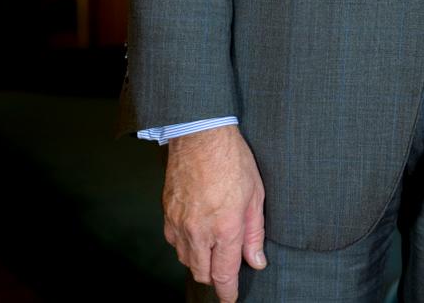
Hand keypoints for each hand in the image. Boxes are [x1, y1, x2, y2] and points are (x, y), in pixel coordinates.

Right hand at [161, 125, 266, 301]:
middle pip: (202, 273)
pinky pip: (174, 242)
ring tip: (213, 248)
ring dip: (199, 261)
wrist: (200, 136)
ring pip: (186, 260)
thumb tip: (256, 261)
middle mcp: (199, 231)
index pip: (223, 274)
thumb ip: (254, 233)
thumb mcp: (256, 195)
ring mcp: (179, 223)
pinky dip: (186, 245)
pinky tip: (197, 234)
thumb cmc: (232, 160)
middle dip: (214, 277)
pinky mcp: (167, 214)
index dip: (227, 291)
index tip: (230, 298)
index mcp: (225, 228)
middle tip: (226, 270)